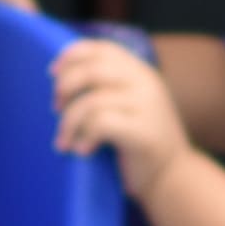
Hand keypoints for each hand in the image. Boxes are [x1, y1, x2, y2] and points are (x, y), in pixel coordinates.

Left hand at [47, 33, 190, 176]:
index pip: (102, 49)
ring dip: (68, 123)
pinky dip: (84, 138)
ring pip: (91, 102)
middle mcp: (146, 83)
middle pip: (92, 70)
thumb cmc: (139, 143)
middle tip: (55, 109)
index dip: (72, 55)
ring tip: (63, 142)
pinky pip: (101, 125)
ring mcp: (147, 106)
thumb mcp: (130, 105)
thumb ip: (109, 87)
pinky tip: (83, 151)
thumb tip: (61, 77)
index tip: (52, 73)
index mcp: (141, 72)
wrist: (172, 177)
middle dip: (64, 88)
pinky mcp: (143, 132)